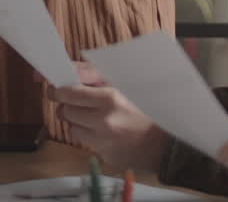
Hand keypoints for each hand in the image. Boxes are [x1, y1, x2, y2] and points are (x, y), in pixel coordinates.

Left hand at [47, 60, 166, 170]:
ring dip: (80, 122)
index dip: (60, 90)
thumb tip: (67, 69)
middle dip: (69, 106)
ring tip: (97, 118)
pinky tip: (108, 133)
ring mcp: (104, 143)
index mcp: (109, 99)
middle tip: (81, 103)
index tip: (59, 89)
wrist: (169, 140)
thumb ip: (92, 74)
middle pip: (65, 112)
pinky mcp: (106, 157)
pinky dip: (93, 137)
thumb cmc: (146, 106)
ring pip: (73, 130)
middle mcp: (104, 123)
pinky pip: (88, 144)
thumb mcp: (123, 81)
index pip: (67, 94)